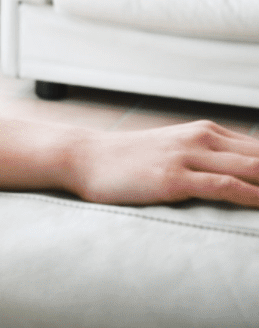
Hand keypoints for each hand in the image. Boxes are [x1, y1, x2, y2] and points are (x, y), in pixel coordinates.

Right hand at [67, 120, 258, 207]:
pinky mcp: (173, 179)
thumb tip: (241, 174)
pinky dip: (252, 195)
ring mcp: (187, 158)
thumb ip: (207, 157)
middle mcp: (200, 139)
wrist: (85, 157)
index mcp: (205, 132)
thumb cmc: (129, 160)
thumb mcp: (173, 150)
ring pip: (252, 168)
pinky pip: (223, 186)